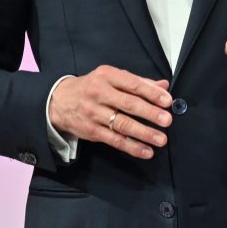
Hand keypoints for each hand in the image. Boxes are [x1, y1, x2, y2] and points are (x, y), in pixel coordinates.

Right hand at [49, 65, 172, 159]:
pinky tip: (146, 151)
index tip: (167, 101)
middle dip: (150, 113)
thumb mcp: (110, 77)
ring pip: (122, 124)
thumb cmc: (91, 87)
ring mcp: (94, 113)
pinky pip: (115, 140)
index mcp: (106, 76)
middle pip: (128, 104)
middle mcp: (99, 93)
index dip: (151, 93)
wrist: (59, 101)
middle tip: (167, 120)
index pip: (132, 84)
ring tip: (161, 139)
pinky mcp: (92, 131)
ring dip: (144, 133)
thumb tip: (163, 85)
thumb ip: (137, 82)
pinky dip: (132, 147)